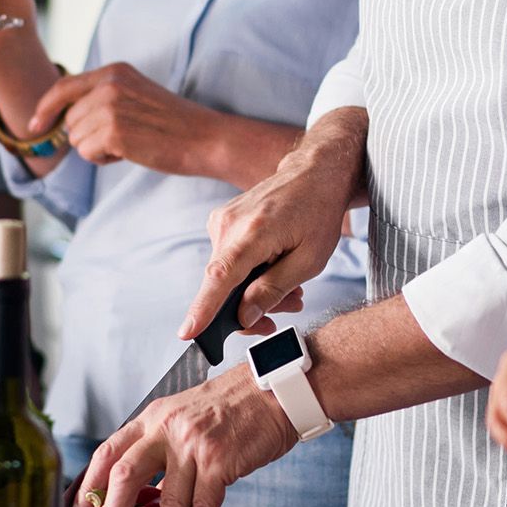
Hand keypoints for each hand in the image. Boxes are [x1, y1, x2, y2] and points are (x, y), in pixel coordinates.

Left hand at [27, 63, 212, 173]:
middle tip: (123, 138)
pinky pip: (88, 153)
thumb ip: (102, 97)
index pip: (63, 87)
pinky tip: (130, 153)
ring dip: (97, 148)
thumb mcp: (135, 95)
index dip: (44, 109)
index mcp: (115, 71)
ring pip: (76, 139)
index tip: (35, 125)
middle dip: (88, 136)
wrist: (204, 138)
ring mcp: (110, 107)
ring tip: (130, 143)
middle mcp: (108, 84)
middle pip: (69, 120)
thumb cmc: (173, 123)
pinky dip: (104, 159)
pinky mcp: (113, 132)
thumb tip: (64, 119)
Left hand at [64, 369, 297, 506]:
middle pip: (125, 476)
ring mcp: (193, 443)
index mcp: (152, 417)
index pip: (107, 452)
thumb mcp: (184, 417)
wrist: (274, 392)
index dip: (87, 487)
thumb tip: (142, 497)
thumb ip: (161, 449)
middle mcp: (166, 427)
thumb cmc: (233, 409)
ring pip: (169, 502)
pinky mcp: (220, 460)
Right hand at [179, 112, 364, 338]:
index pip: (220, 277)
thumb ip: (274, 289)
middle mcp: (229, 223)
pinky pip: (228, 260)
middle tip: (287, 309)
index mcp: (254, 232)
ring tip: (290, 290)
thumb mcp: (309, 259)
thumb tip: (244, 316)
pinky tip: (274, 270)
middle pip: (222, 284)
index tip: (188, 333)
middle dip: (249, 307)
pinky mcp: (221, 221)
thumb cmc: (318, 212)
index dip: (203, 309)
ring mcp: (221, 220)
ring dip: (253, 289)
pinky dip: (248, 273)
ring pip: (226, 275)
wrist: (314, 173)